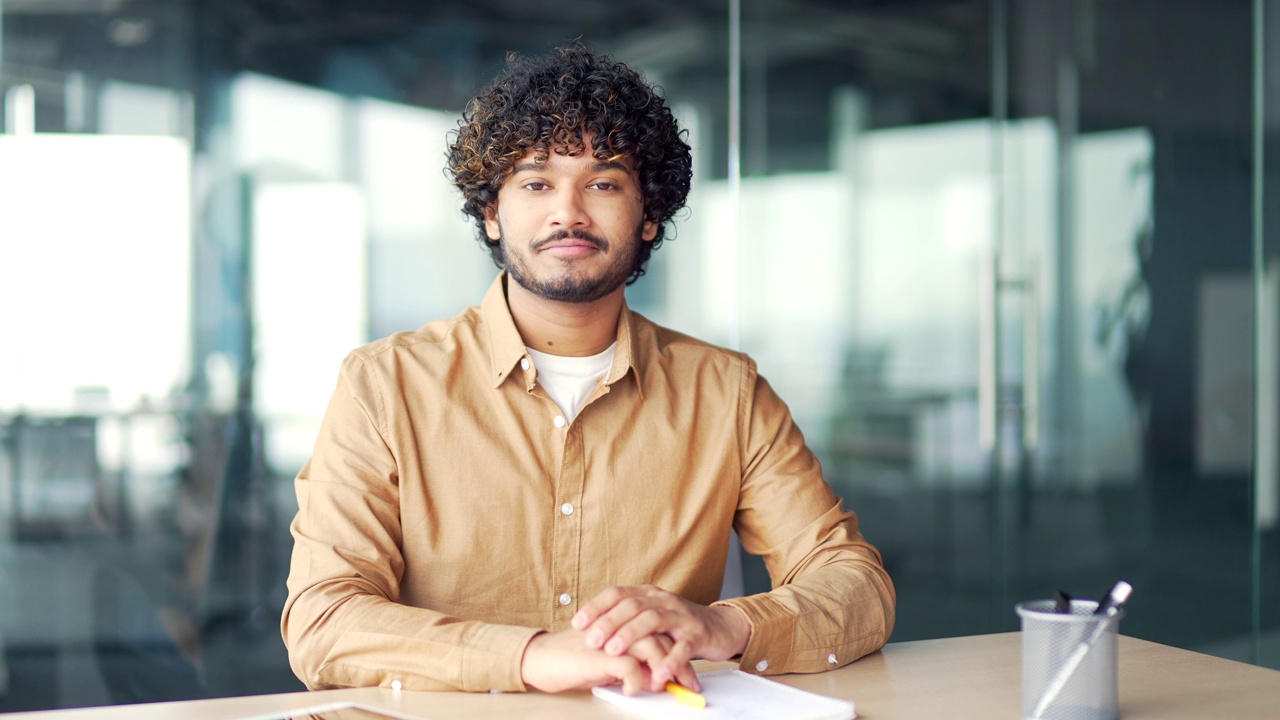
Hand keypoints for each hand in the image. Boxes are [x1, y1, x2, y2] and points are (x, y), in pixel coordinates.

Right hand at [519, 629, 695, 694]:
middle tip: (690, 685)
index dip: (677, 654)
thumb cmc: (575, 658)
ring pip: (652, 648)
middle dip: (679, 664)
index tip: (689, 675)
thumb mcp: (610, 661)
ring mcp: (612, 637)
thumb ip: (632, 663)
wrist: (543, 658)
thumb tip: (655, 679)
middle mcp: (622, 625)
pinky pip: (630, 666)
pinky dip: (637, 680)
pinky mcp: (600, 653)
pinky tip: (633, 690)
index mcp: (625, 622)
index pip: (661, 633)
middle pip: (662, 638)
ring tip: (667, 689)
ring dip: (664, 671)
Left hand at [571, 585, 751, 688]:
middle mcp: (663, 600)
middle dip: (608, 622)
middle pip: (632, 605)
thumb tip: (590, 631)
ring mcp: (681, 615)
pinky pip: (682, 647)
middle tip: (591, 640)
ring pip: (653, 620)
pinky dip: (669, 660)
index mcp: (648, 594)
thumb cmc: (678, 625)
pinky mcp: (697, 634)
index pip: (618, 593)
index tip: (577, 623)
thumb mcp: (651, 617)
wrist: (720, 627)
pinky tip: (657, 672)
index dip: (596, 606)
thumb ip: (627, 621)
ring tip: (614, 652)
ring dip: (631, 635)